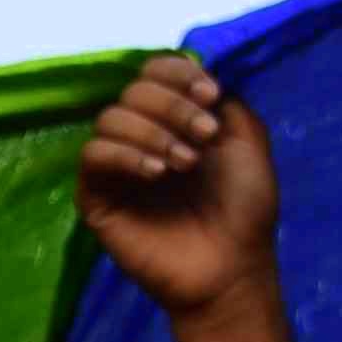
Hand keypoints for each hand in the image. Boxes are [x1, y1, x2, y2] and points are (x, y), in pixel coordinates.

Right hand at [76, 53, 278, 318]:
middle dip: (172, 106)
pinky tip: (156, 174)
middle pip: (133, 91)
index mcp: (174, 119)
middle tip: (204, 137)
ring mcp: (116, 167)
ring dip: (152, 132)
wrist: (232, 267)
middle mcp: (141, 136)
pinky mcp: (96, 197)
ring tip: (184, 164)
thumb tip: (196, 76)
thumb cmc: (244, 210)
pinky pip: (92, 156)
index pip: (154, 73)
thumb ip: (225, 102)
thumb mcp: (248, 142)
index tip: (210, 96)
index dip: (178, 74)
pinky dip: (124, 155)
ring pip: (109, 119)